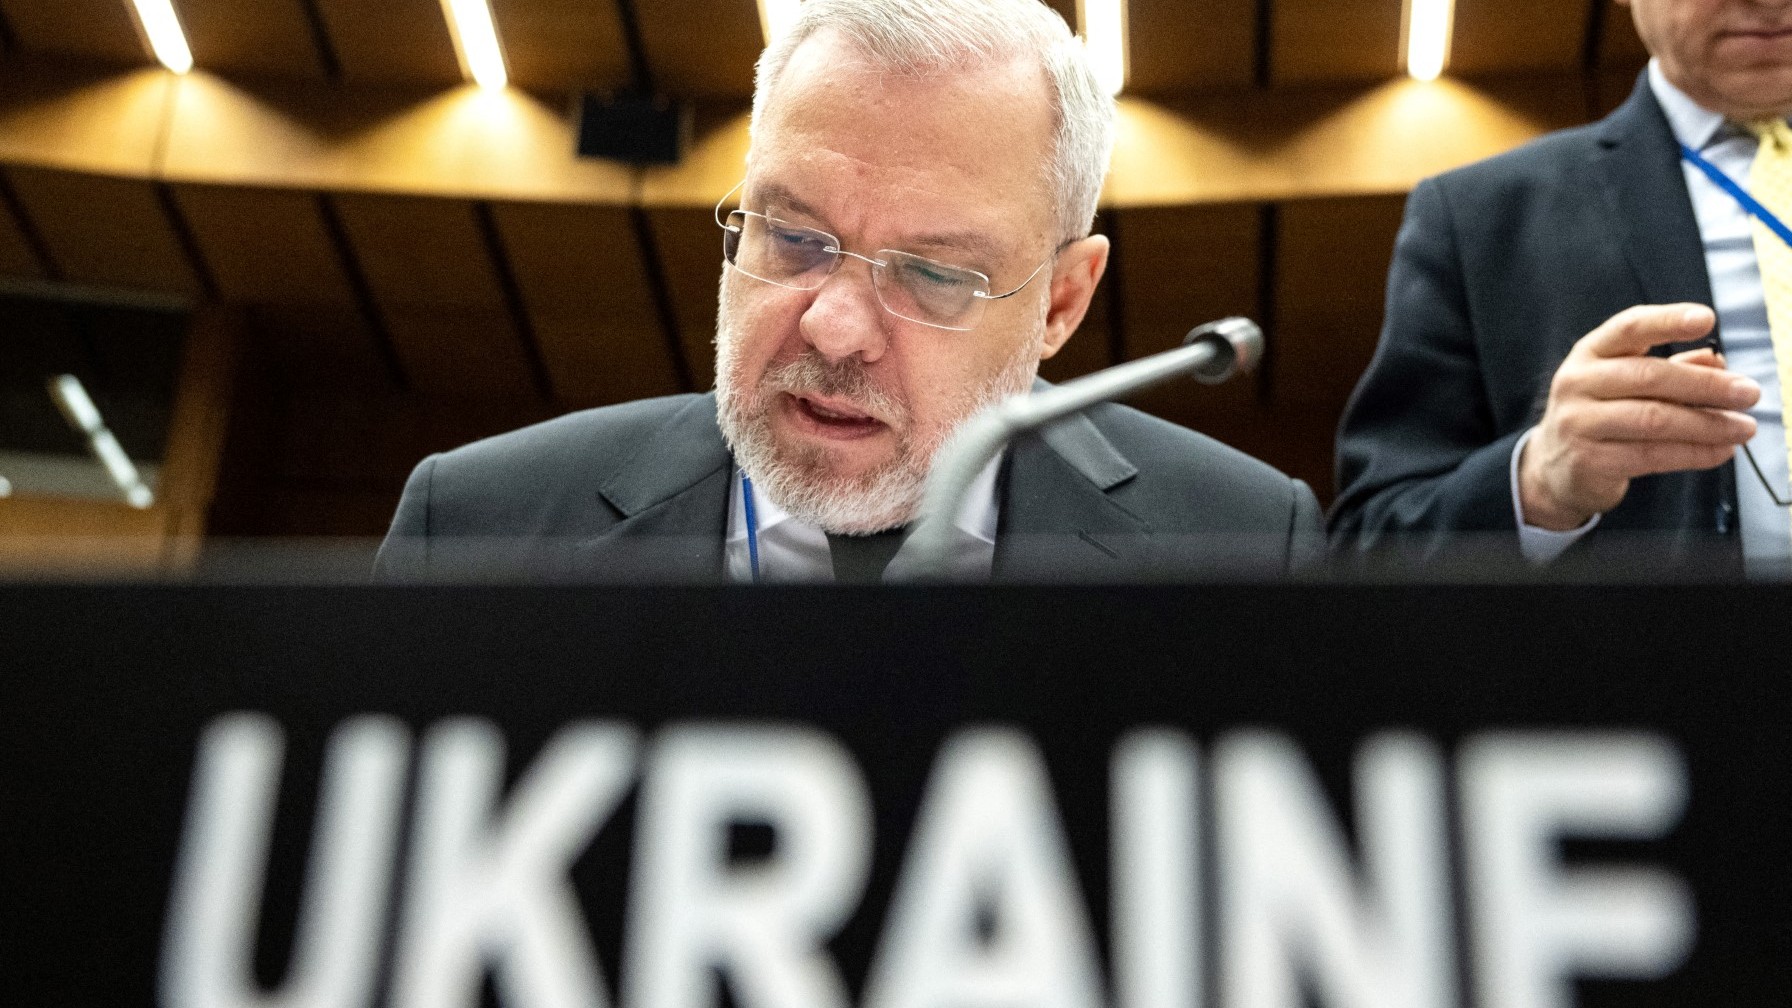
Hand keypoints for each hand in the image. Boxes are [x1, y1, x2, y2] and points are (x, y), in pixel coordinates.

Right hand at [1519, 304, 1760, 530]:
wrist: (1553, 467)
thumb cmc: (1600, 415)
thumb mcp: (1627, 383)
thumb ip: (1671, 368)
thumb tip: (1718, 362)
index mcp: (1589, 354)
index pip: (1629, 328)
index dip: (1667, 320)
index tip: (1707, 319)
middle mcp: (1577, 383)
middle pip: (1650, 377)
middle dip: (1707, 385)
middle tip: (1748, 393)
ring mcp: (1578, 423)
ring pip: (1654, 420)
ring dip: (1708, 424)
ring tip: (1743, 427)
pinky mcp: (1589, 461)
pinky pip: (1651, 455)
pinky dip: (1693, 453)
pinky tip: (1720, 451)